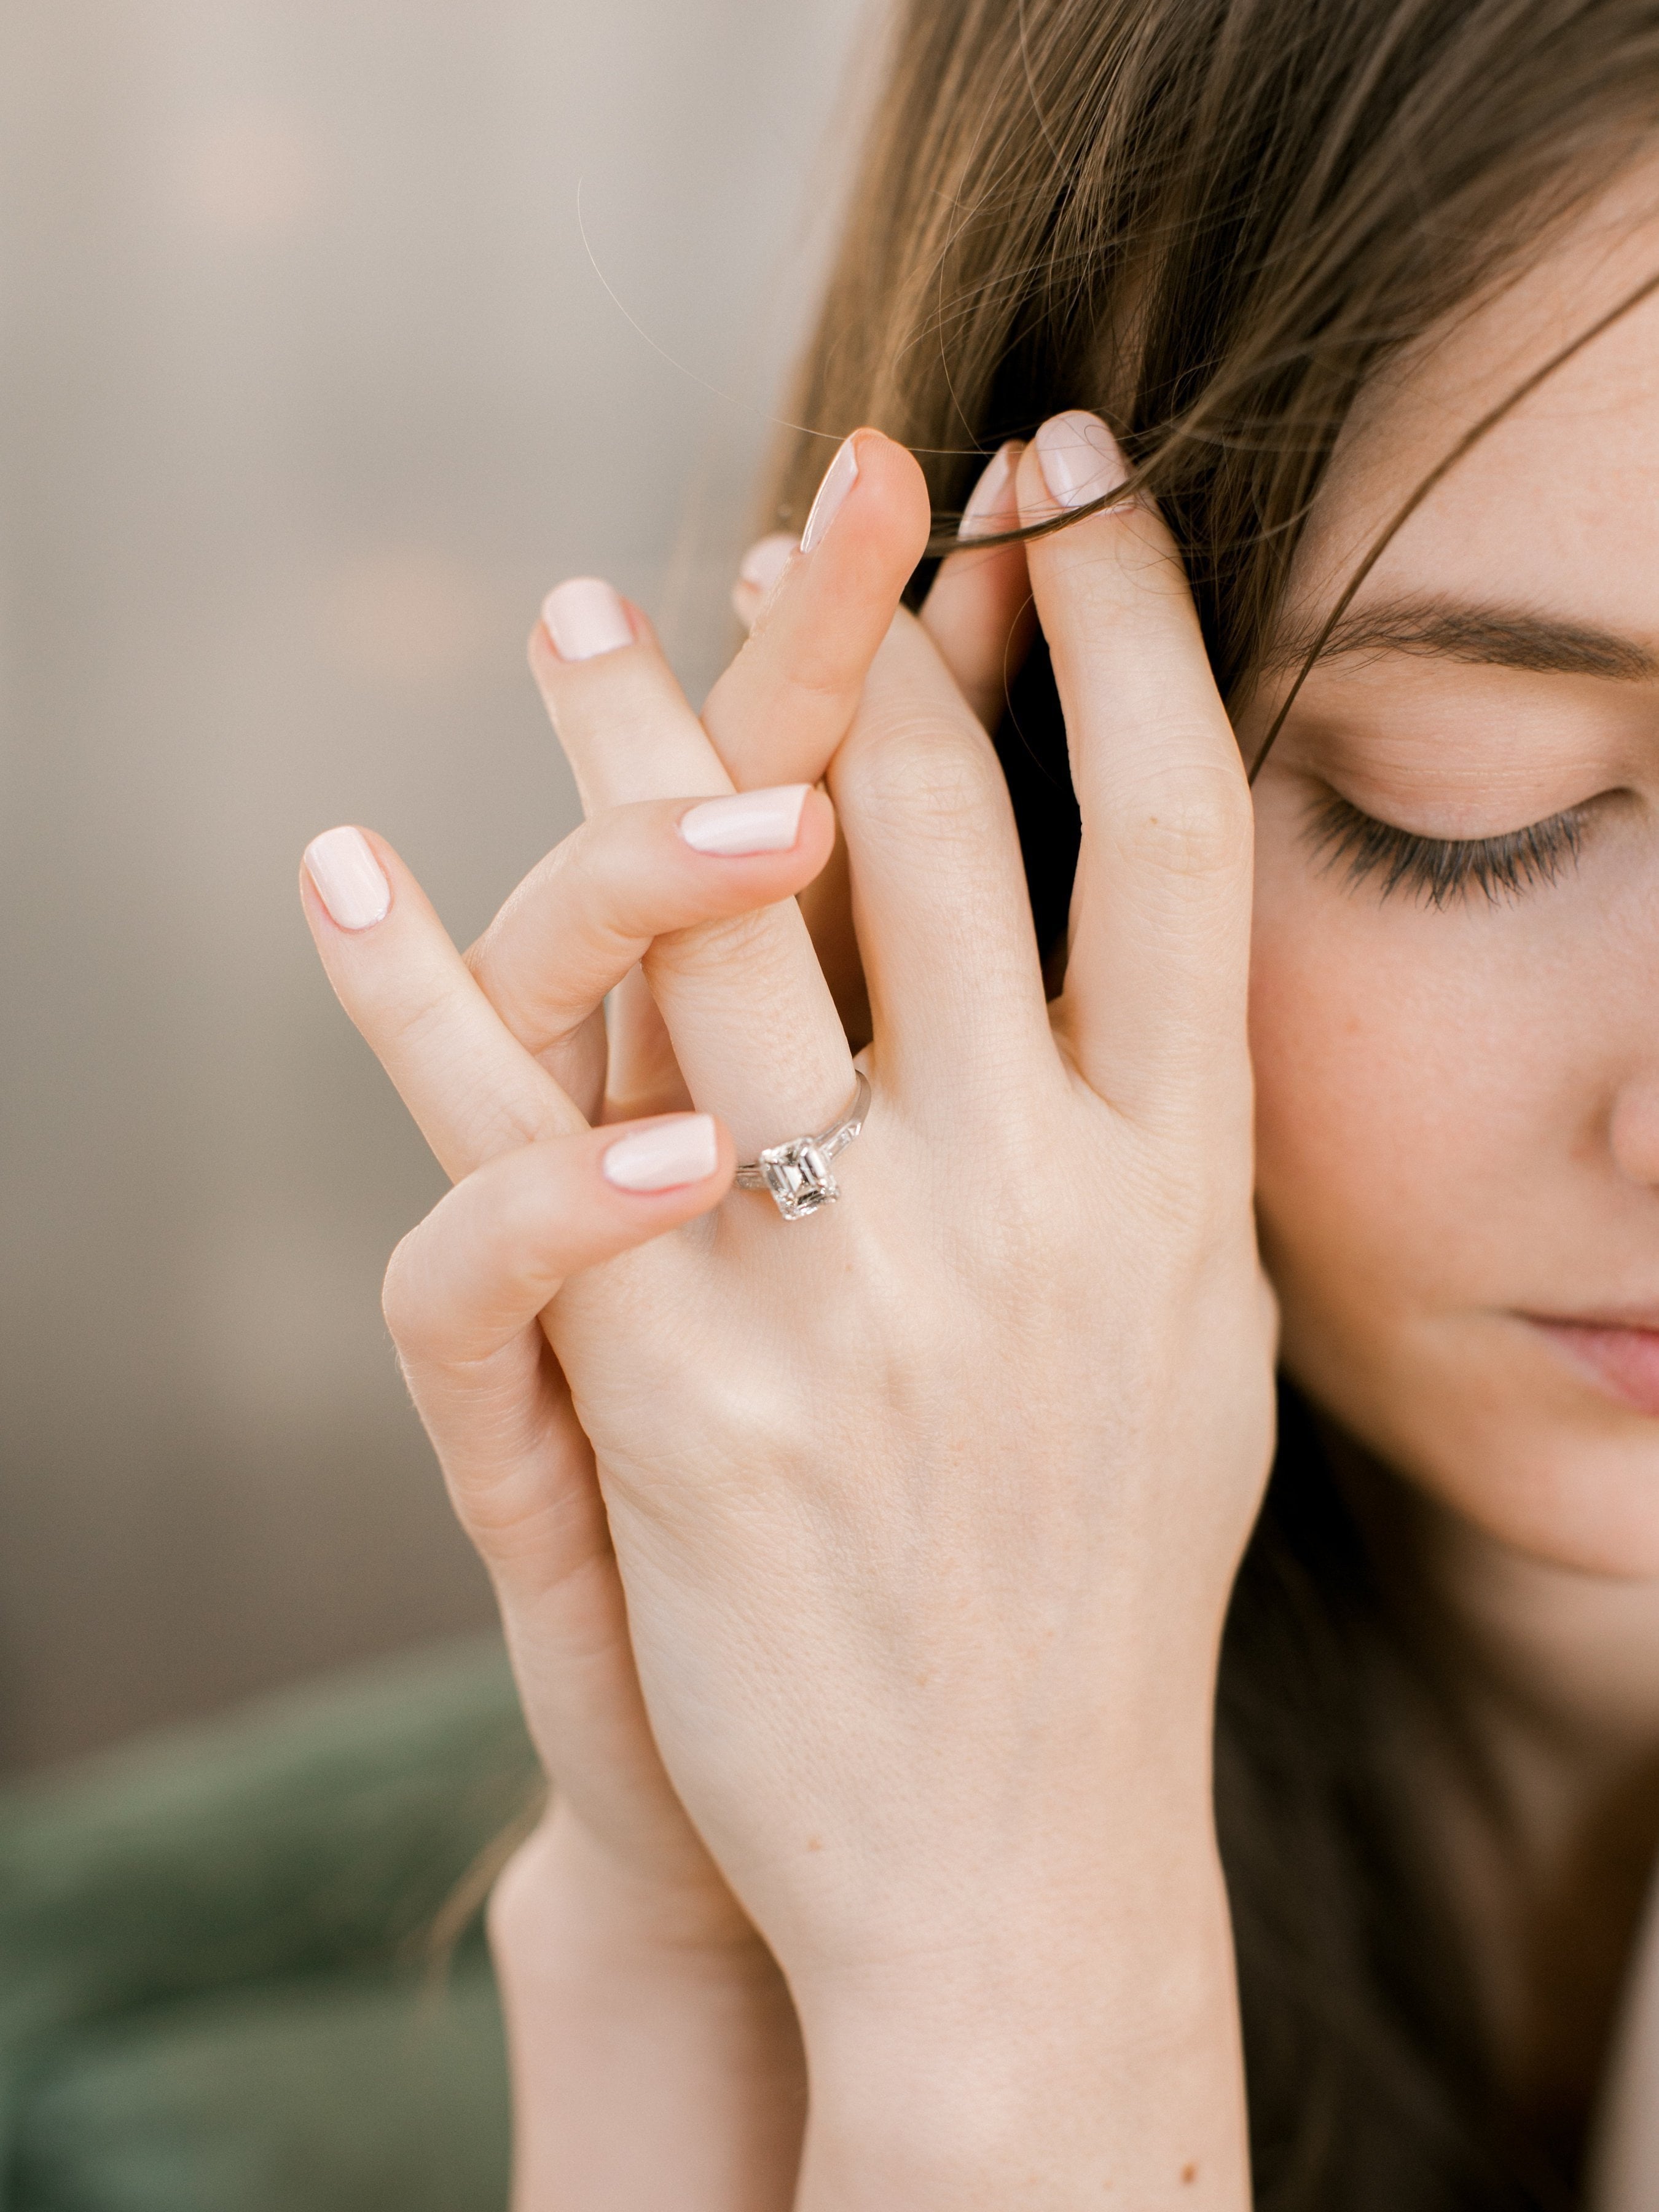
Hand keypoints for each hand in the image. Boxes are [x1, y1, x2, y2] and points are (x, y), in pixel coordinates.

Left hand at [309, 417, 1276, 2205]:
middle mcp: (1029, 1203)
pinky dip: (405, 991)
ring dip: (631, 739)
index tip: (1062, 484)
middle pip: (927, 829)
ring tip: (575, 609)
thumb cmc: (1099, 1589)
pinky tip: (332, 867)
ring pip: (713, 932)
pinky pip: (506, 1141)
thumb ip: (1149, 1146)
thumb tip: (1120, 952)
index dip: (1124, 629)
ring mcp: (844, 1291)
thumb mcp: (1187, 1345)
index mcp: (1176, 1184)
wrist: (1012, 1857)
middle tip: (798, 524)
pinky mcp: (676, 1395)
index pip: (1169, 830)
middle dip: (859, 639)